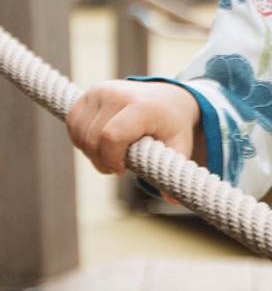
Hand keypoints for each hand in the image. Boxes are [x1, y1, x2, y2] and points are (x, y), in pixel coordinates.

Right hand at [66, 80, 202, 181]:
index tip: (123, 170)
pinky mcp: (88, 92)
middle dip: (101, 161)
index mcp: (142, 107)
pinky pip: (72, 123)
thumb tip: (173, 200)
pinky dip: (81, 140)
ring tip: (111, 156)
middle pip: (92, 139)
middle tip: (117, 167)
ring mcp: (100, 91)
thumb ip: (173, 169)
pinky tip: (99, 145)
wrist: (168, 96)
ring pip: (79, 134)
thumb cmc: (173, 124)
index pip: (112, 137)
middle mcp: (117, 94)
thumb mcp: (179, 145)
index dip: (112, 160)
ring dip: (90, 152)